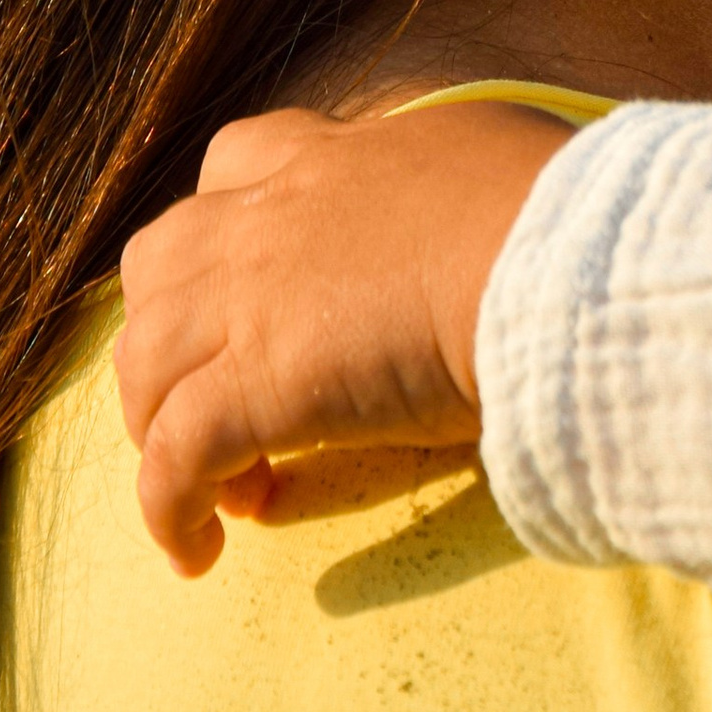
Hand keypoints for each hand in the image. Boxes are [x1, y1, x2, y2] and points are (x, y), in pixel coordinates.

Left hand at [114, 101, 572, 576]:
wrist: (562, 262)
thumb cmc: (568, 215)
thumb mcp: (500, 160)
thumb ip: (463, 184)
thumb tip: (499, 210)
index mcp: (337, 158)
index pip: (236, 162)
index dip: (225, 226)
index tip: (254, 285)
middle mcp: (274, 214)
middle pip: (160, 260)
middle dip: (166, 327)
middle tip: (216, 390)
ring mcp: (252, 299)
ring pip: (143, 362)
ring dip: (158, 424)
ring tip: (213, 484)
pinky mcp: (256, 385)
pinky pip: (172, 460)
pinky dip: (168, 510)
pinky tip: (199, 553)